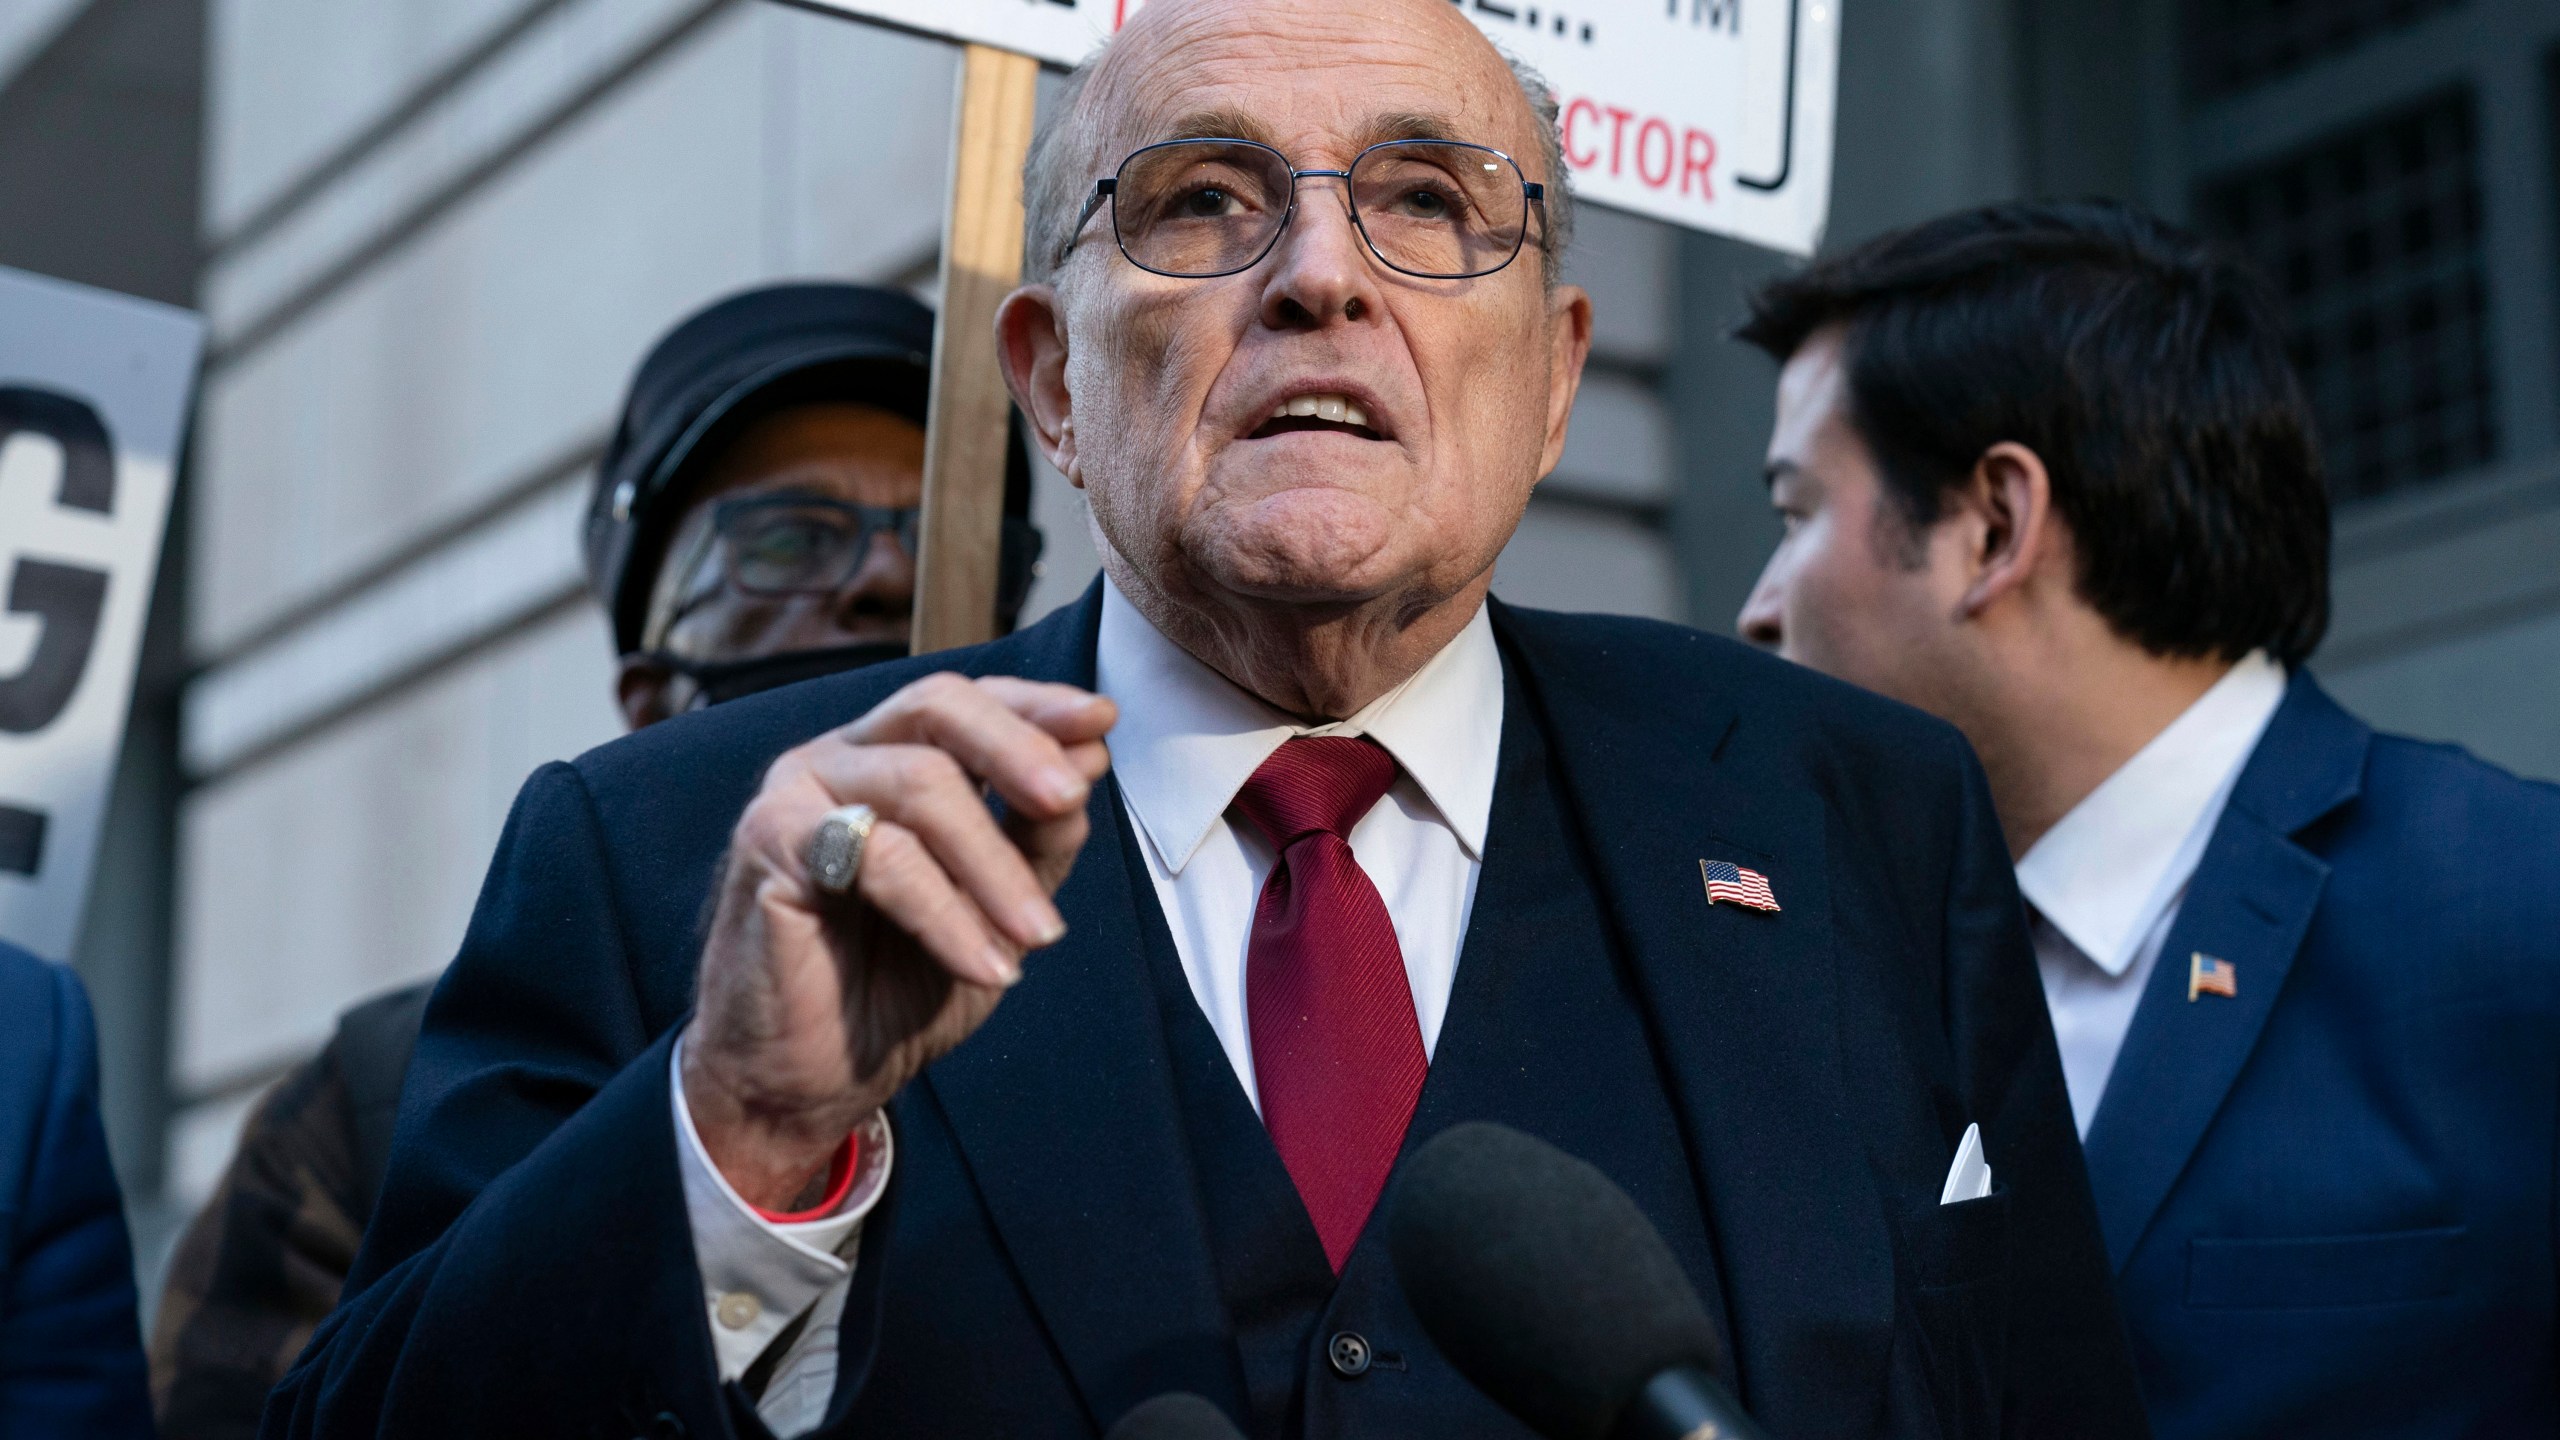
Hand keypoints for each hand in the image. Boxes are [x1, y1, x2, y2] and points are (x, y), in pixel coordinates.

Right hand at [680, 673, 1115, 1209]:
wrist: (807, 1077)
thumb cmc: (894, 985)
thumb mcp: (994, 906)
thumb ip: (1035, 835)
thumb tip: (1091, 755)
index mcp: (888, 757)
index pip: (965, 701)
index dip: (1035, 705)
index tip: (1102, 722)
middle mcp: (840, 758)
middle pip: (937, 706)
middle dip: (1018, 749)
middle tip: (1071, 801)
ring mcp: (797, 793)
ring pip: (921, 784)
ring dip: (996, 865)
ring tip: (1040, 936)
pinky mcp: (769, 842)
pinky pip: (882, 858)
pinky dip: (947, 913)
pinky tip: (986, 966)